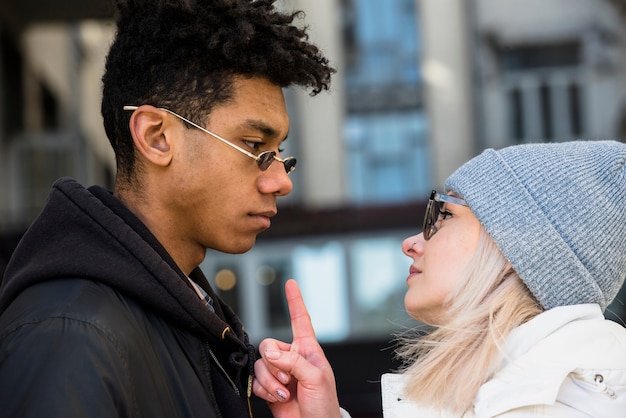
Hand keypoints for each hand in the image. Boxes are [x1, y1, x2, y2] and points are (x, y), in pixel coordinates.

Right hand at [253, 279, 340, 417]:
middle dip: (274, 363)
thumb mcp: (316, 378)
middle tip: (288, 379)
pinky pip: (256, 380)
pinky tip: (278, 398)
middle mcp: (292, 358)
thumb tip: (271, 352)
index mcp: (308, 350)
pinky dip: (265, 390)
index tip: (291, 283)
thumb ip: (293, 361)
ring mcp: (280, 373)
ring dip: (271, 381)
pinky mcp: (269, 388)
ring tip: (286, 392)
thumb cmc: (324, 405)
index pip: (301, 320)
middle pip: (269, 344)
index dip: (295, 301)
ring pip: (260, 364)